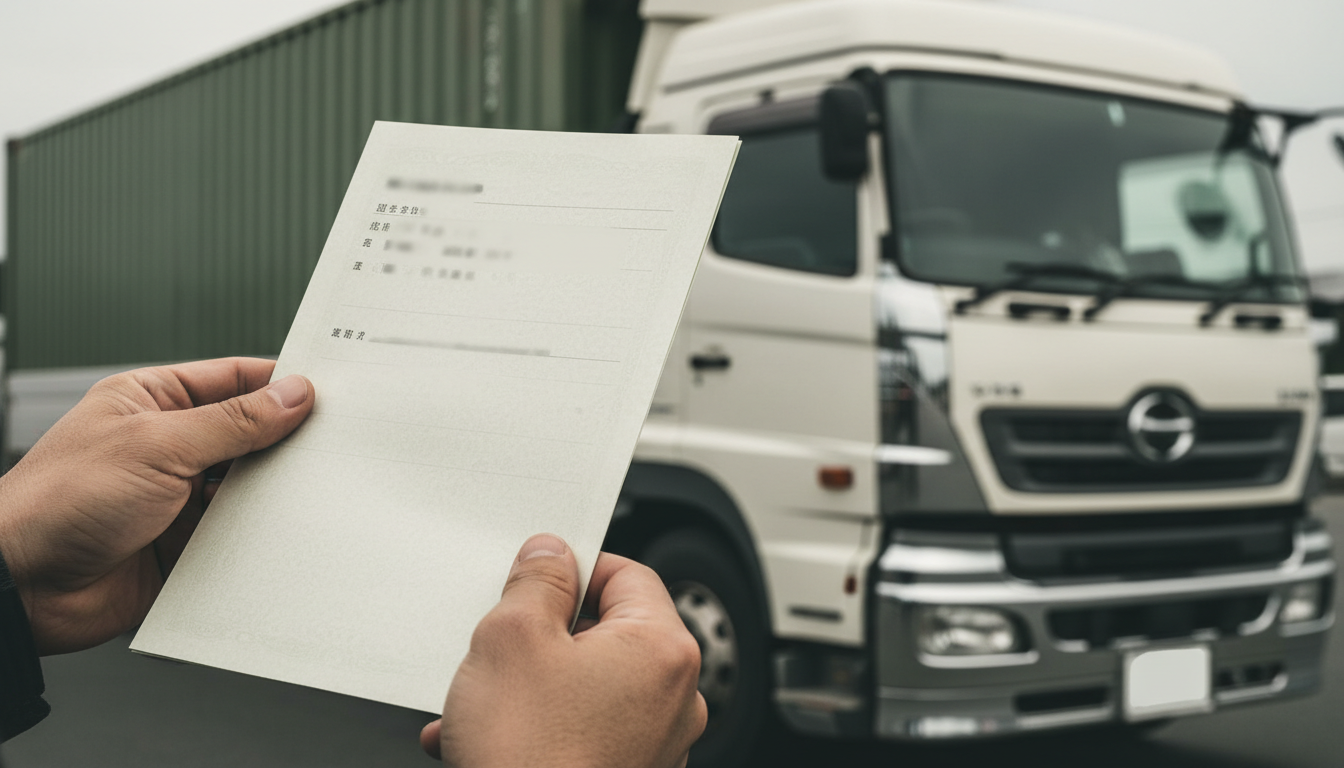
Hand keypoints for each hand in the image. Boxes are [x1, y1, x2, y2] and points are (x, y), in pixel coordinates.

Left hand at [0, 357, 313, 654]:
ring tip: (304, 491)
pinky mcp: (184, 546)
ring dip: (271, 493)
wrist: (23, 589)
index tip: (327, 390)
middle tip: (329, 444)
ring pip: (247, 488)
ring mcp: (176, 497)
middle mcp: (167, 447)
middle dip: (284, 442)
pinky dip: (258, 537)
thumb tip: (291, 395)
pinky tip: (278, 534)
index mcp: (152, 402)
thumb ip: (233, 422)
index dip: (280, 383)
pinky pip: (237, 536)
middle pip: (248, 435)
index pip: (232, 379)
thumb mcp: (157, 445)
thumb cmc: (58, 503)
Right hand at [420, 534, 706, 767]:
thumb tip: (550, 555)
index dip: (576, 567)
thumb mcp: (511, 638)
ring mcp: (657, 745)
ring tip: (479, 701)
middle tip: (499, 643)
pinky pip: (584, 731)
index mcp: (662, 649)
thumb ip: (536, 582)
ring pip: (589, 686)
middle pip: (609, 632)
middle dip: (544, 635)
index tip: (538, 575)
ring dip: (531, 686)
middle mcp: (676, 698)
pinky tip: (485, 738)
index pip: (628, 574)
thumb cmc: (529, 758)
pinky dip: (539, 727)